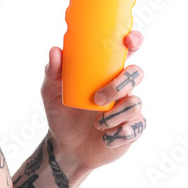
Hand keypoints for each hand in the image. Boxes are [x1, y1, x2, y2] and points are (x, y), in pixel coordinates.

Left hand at [41, 30, 146, 175]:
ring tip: (98, 122)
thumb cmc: (61, 113)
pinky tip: (106, 137)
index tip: (128, 41)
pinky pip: (136, 127)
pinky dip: (120, 132)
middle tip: (98, 98)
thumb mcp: (51, 92)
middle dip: (120, 84)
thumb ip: (52, 72)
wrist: (66, 147)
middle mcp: (121, 87)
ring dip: (116, 113)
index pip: (126, 50)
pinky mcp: (131, 129)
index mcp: (105, 72)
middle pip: (136, 74)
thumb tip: (55, 50)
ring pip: (136, 103)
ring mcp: (128, 108)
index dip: (134, 40)